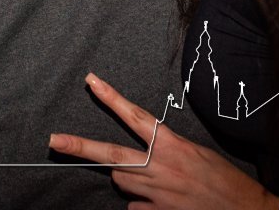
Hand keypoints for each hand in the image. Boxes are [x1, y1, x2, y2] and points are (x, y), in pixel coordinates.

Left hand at [50, 73, 278, 209]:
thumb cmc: (225, 180)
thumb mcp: (197, 153)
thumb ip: (165, 150)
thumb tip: (143, 153)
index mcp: (172, 145)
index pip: (135, 116)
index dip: (112, 98)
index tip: (91, 82)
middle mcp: (160, 167)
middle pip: (111, 154)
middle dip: (79, 147)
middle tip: (54, 140)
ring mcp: (158, 194)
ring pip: (121, 181)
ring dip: (128, 179)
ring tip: (154, 181)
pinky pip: (134, 208)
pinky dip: (142, 204)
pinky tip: (159, 203)